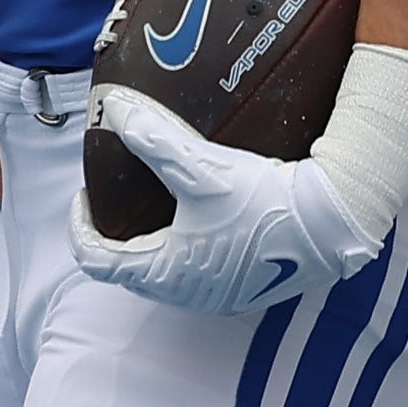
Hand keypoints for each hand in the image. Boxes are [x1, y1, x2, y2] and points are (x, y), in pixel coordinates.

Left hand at [66, 91, 387, 317]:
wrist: (328, 223)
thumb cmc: (262, 202)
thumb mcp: (200, 168)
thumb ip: (153, 140)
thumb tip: (114, 110)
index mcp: (166, 273)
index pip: (96, 261)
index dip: (79, 226)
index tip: (83, 195)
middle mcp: (188, 295)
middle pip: (129, 269)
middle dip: (114, 234)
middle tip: (115, 197)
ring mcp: (217, 296)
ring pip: (164, 273)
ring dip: (149, 242)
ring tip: (153, 203)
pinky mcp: (243, 288)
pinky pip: (196, 272)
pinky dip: (182, 247)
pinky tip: (197, 218)